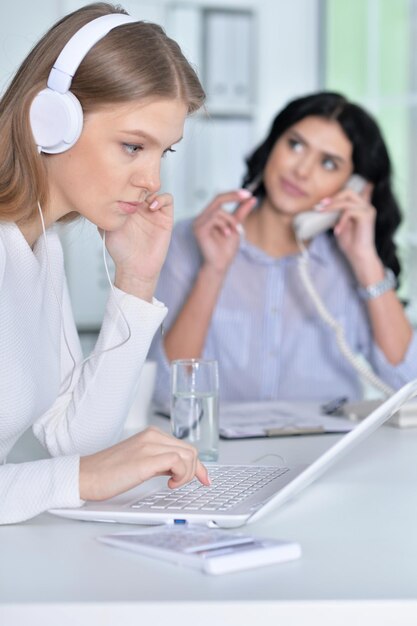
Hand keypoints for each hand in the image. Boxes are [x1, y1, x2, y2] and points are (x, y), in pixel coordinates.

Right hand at [79, 426, 209, 500]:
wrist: (85, 476)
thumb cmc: (107, 473)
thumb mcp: (139, 463)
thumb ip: (159, 462)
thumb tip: (178, 471)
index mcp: (151, 435)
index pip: (184, 446)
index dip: (198, 465)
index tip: (204, 478)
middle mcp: (152, 436)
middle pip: (190, 450)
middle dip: (197, 470)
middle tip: (190, 485)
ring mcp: (149, 445)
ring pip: (188, 454)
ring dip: (188, 474)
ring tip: (173, 485)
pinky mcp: (145, 459)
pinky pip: (178, 460)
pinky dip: (181, 475)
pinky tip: (170, 484)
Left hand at [104, 192, 173, 300]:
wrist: (134, 267)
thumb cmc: (120, 250)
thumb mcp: (105, 227)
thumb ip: (104, 212)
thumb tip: (95, 196)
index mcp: (128, 206)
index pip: (130, 186)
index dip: (127, 182)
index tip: (121, 184)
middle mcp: (141, 207)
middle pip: (143, 184)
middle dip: (139, 183)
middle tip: (133, 188)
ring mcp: (154, 211)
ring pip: (156, 189)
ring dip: (150, 190)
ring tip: (142, 200)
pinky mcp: (165, 218)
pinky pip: (168, 200)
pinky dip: (161, 199)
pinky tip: (151, 207)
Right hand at [193, 190, 256, 274]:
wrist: (221, 264)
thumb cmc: (227, 248)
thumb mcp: (236, 226)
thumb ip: (241, 212)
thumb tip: (252, 198)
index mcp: (208, 216)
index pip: (219, 199)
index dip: (233, 194)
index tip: (248, 193)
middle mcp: (201, 218)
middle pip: (217, 199)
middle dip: (234, 197)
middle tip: (247, 196)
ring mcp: (198, 223)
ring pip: (218, 210)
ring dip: (230, 219)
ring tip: (233, 231)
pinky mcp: (198, 229)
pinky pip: (213, 218)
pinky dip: (224, 224)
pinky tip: (226, 234)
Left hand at [318, 182, 382, 280]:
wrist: (359, 256)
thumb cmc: (350, 243)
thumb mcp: (339, 225)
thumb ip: (335, 215)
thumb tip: (322, 207)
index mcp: (360, 207)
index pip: (356, 190)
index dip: (346, 189)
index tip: (327, 197)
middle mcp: (366, 206)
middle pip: (348, 191)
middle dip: (333, 198)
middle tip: (320, 206)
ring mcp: (368, 210)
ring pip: (347, 200)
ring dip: (332, 206)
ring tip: (321, 212)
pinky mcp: (367, 215)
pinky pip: (349, 211)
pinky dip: (341, 220)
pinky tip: (337, 231)